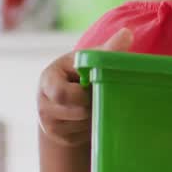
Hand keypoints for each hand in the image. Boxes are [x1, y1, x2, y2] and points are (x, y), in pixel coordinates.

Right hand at [37, 28, 132, 147]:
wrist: (67, 95)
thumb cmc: (79, 71)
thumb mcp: (88, 60)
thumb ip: (107, 50)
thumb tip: (127, 33)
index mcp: (48, 80)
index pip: (61, 94)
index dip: (82, 93)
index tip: (95, 85)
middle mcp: (44, 104)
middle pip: (76, 112)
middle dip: (94, 104)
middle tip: (103, 95)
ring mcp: (50, 123)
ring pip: (82, 126)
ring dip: (95, 116)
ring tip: (97, 103)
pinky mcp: (59, 138)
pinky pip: (82, 137)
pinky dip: (91, 127)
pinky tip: (93, 116)